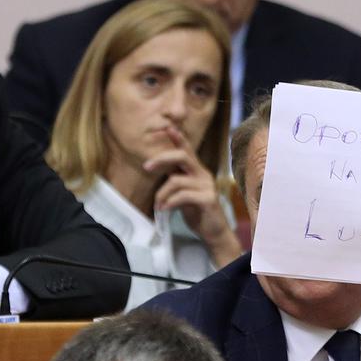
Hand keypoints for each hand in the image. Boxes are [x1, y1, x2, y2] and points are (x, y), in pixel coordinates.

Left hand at [148, 126, 241, 265]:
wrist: (213, 232)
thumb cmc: (197, 212)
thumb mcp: (183, 193)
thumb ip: (175, 180)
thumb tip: (159, 170)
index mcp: (197, 171)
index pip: (187, 150)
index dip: (178, 138)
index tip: (167, 127)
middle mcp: (203, 174)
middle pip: (182, 157)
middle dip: (161, 158)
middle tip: (146, 166)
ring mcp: (207, 186)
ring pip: (176, 180)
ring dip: (162, 193)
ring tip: (158, 205)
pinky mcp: (208, 199)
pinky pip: (183, 196)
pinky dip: (170, 202)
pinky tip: (165, 209)